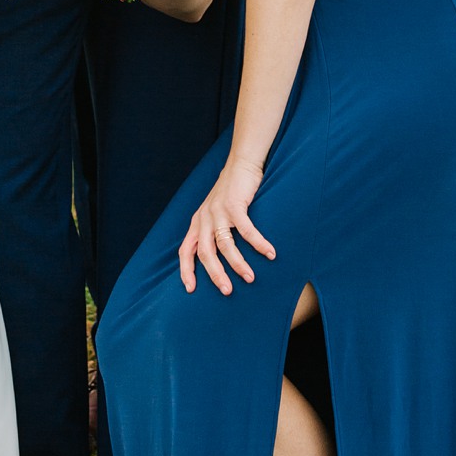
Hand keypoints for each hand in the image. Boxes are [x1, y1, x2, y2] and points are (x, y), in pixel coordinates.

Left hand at [179, 155, 274, 293]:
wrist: (240, 164)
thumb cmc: (231, 193)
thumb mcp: (215, 213)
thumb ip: (213, 232)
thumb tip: (220, 260)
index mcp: (197, 223)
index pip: (185, 250)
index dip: (186, 270)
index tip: (190, 289)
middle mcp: (204, 218)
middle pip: (205, 253)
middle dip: (215, 274)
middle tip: (227, 291)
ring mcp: (218, 211)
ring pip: (225, 245)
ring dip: (238, 263)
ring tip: (250, 278)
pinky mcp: (234, 205)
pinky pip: (246, 230)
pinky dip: (258, 243)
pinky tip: (269, 253)